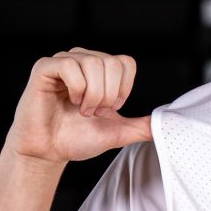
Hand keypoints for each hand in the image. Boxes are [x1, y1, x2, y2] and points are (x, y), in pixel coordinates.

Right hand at [7, 48, 152, 163]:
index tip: (110, 109)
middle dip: (108, 95)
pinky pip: (70, 66)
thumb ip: (139, 127)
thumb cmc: (76, 138)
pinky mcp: (45, 68)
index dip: (123, 89)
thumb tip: (164, 124)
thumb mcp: (115, 132)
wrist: (48, 151)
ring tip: (83, 110)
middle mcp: (83, 60)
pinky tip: (70, 101)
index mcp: (100, 70)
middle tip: (94, 113)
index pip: (125, 63)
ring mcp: (64, 61)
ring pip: (94, 62)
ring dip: (93, 94)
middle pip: (112, 63)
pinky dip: (77, 89)